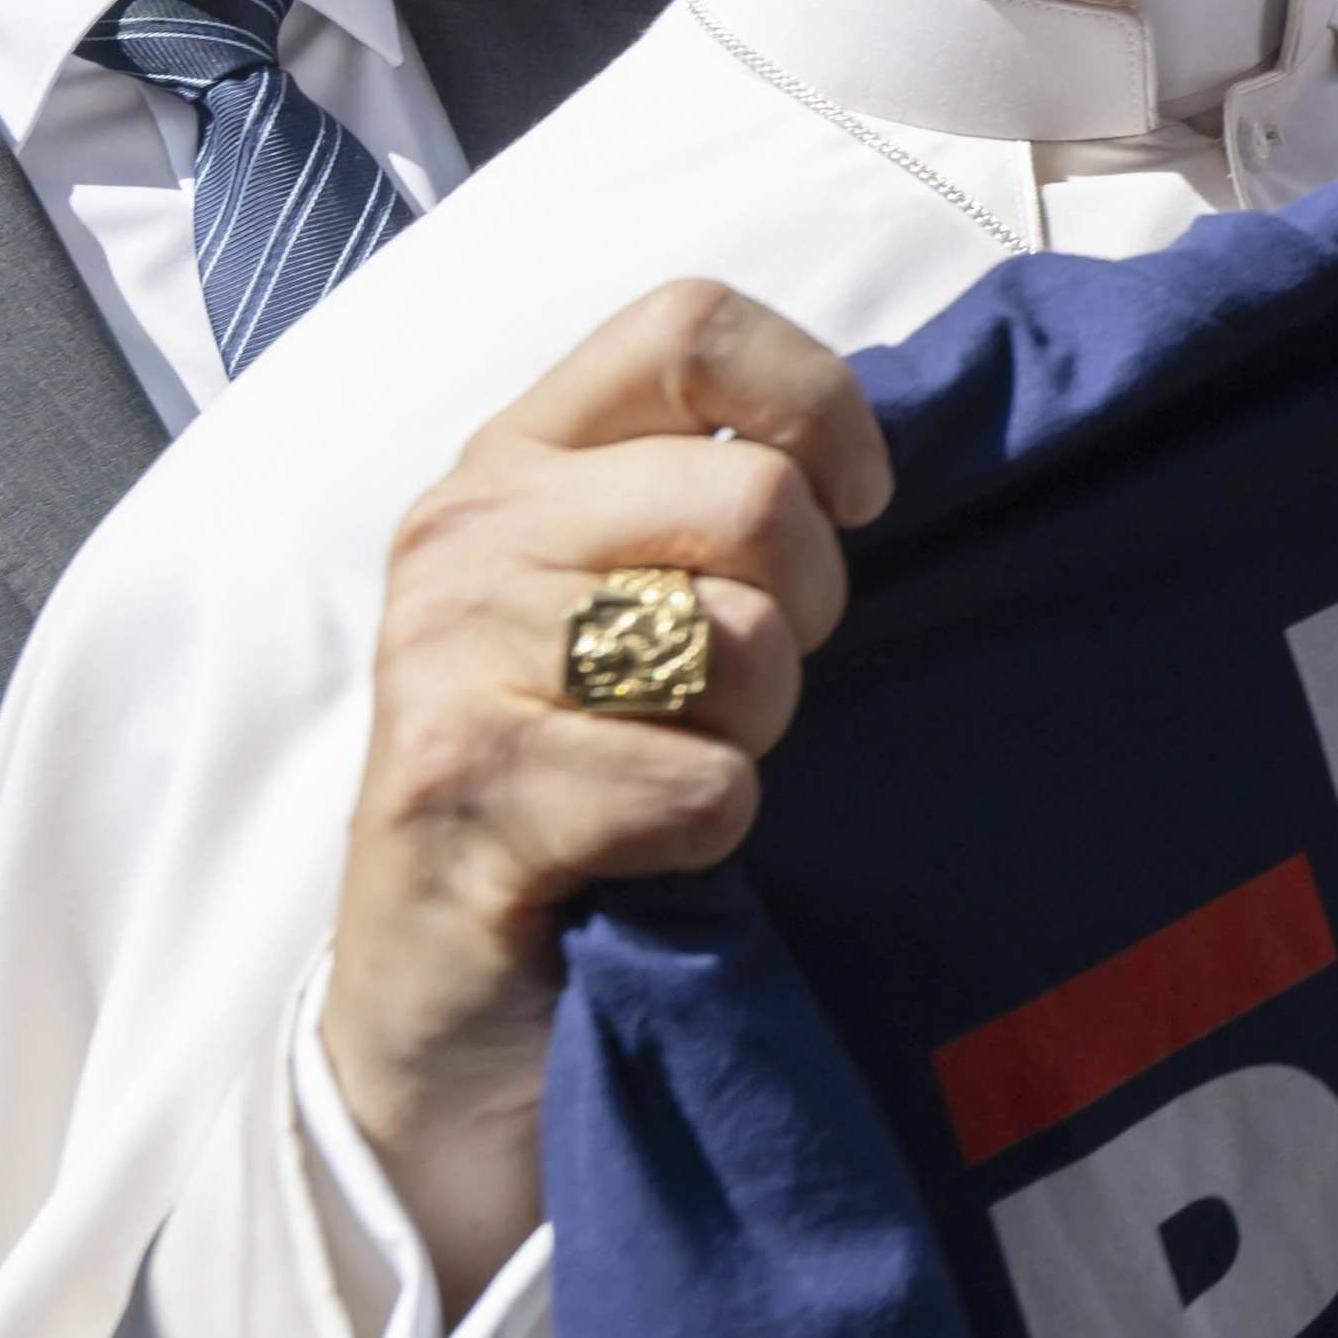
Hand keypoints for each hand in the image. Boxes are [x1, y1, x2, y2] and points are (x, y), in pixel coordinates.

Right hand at [320, 285, 891, 1293]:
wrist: (445, 1012)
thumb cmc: (586, 789)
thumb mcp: (629, 605)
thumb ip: (715, 505)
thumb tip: (894, 444)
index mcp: (517, 459)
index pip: (688, 325)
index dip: (817, 404)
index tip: (859, 505)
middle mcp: (463, 534)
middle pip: (749, 500)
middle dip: (806, 614)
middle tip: (748, 696)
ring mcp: (443, 658)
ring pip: (731, 640)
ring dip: (755, 733)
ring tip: (681, 771)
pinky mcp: (458, 793)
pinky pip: (697, 784)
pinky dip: (712, 835)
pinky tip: (643, 859)